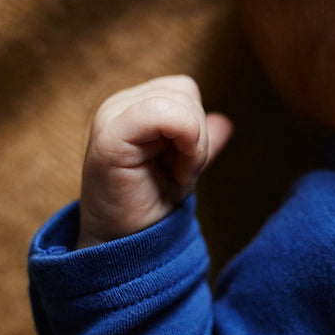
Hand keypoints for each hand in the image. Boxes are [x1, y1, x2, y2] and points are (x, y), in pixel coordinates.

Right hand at [77, 75, 233, 247]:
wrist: (127, 244)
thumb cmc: (151, 203)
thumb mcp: (185, 165)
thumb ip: (199, 140)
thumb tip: (225, 123)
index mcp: (133, 105)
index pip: (184, 90)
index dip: (196, 127)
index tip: (180, 164)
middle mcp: (118, 104)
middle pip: (186, 92)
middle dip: (196, 137)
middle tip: (175, 173)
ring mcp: (110, 117)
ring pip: (180, 103)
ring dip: (191, 146)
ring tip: (169, 174)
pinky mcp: (109, 136)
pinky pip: (162, 113)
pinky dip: (183, 144)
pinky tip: (172, 173)